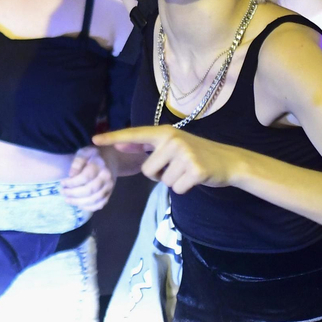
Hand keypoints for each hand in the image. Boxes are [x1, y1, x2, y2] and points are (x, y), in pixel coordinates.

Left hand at [60, 145, 113, 212]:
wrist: (113, 158)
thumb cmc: (95, 155)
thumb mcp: (85, 152)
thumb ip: (78, 161)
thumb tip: (71, 175)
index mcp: (100, 165)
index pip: (85, 177)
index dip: (72, 182)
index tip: (62, 183)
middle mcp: (106, 178)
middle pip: (89, 190)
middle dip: (73, 193)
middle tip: (62, 192)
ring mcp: (109, 187)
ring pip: (94, 200)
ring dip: (79, 202)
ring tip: (68, 200)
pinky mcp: (110, 194)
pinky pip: (100, 204)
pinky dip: (89, 208)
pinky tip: (79, 205)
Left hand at [93, 126, 240, 194]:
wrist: (228, 161)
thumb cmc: (195, 154)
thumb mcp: (171, 144)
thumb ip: (146, 144)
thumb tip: (119, 144)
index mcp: (165, 132)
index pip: (135, 134)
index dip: (114, 137)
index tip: (94, 140)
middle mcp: (173, 140)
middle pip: (147, 170)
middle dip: (159, 174)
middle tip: (177, 166)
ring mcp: (185, 154)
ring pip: (161, 181)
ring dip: (173, 181)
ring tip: (187, 170)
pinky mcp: (195, 170)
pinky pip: (175, 188)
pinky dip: (184, 188)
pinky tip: (194, 178)